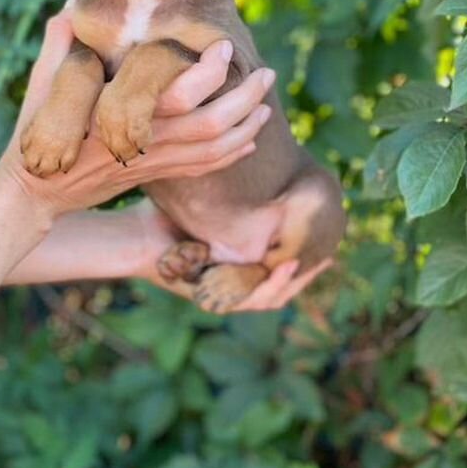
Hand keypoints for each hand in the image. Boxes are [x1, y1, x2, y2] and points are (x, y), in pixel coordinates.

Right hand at [0, 11, 274, 219]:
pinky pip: (202, 169)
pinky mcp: (152, 176)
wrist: (36, 193)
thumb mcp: (39, 88)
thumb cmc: (34, 136)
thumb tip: (69, 11)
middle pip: (211, 126)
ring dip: (246, 127)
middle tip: (266, 74)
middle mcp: (142, 142)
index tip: (223, 48)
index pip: (177, 97)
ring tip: (266, 106)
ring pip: (214, 151)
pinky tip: (247, 140)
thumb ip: (57, 49)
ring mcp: (150, 163)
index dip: (208, 74)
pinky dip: (230, 154)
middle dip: (246, 100)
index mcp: (119, 115)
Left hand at [131, 199, 331, 311]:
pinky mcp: (215, 302)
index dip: (307, 259)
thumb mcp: (207, 204)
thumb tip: (260, 165)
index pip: (281, 270)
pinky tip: (285, 265)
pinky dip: (272, 284)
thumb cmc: (164, 215)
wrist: (136, 236)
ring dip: (294, 279)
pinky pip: (252, 300)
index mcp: (236, 268)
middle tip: (330, 255)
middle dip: (309, 272)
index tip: (328, 241)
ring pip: (273, 296)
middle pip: (283, 286)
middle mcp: (233, 286)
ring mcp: (225, 297)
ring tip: (312, 259)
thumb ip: (235, 199)